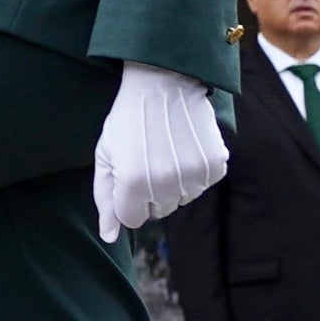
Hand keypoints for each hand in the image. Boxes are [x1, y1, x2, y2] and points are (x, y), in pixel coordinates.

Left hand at [88, 64, 230, 237]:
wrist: (163, 83)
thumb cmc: (128, 119)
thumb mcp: (106, 156)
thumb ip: (105, 200)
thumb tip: (109, 237)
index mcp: (133, 184)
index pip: (132, 218)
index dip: (127, 198)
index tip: (128, 174)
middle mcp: (165, 184)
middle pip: (158, 211)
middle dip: (150, 192)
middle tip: (147, 157)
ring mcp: (192, 175)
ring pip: (181, 199)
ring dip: (173, 182)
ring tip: (165, 149)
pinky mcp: (215, 165)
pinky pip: (202, 184)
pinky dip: (194, 171)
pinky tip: (184, 147)